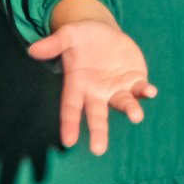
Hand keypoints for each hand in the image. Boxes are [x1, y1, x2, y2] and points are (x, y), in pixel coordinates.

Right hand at [25, 7, 155, 155]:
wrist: (105, 34)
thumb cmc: (82, 38)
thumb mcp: (69, 35)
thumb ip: (54, 43)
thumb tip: (32, 49)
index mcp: (78, 84)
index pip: (71, 107)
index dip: (69, 124)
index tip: (68, 141)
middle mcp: (97, 92)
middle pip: (97, 115)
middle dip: (99, 132)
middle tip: (98, 150)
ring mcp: (117, 88)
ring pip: (123, 103)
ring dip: (130, 109)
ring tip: (136, 116)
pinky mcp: (134, 80)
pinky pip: (140, 89)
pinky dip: (145, 91)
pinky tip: (151, 92)